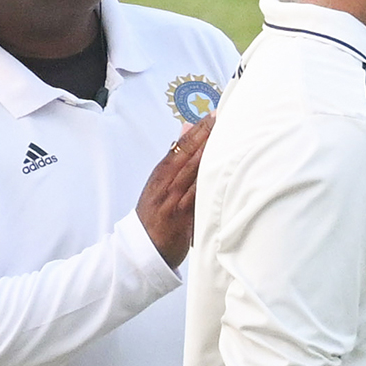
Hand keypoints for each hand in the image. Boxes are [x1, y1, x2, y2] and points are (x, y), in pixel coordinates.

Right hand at [137, 113, 214, 267]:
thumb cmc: (154, 215)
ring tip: (224, 138)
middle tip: (221, 118)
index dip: (198, 130)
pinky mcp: (182, 217)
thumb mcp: (159, 184)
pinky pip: (197, 197)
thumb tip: (186, 129)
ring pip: (192, 173)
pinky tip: (219, 173)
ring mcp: (173, 200)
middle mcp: (166, 184)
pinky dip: (207, 184)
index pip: (180, 146)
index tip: (213, 115)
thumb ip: (175, 158)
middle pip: (187, 155)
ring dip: (208, 155)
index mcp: (160, 175)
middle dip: (204, 136)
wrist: (141, 250)